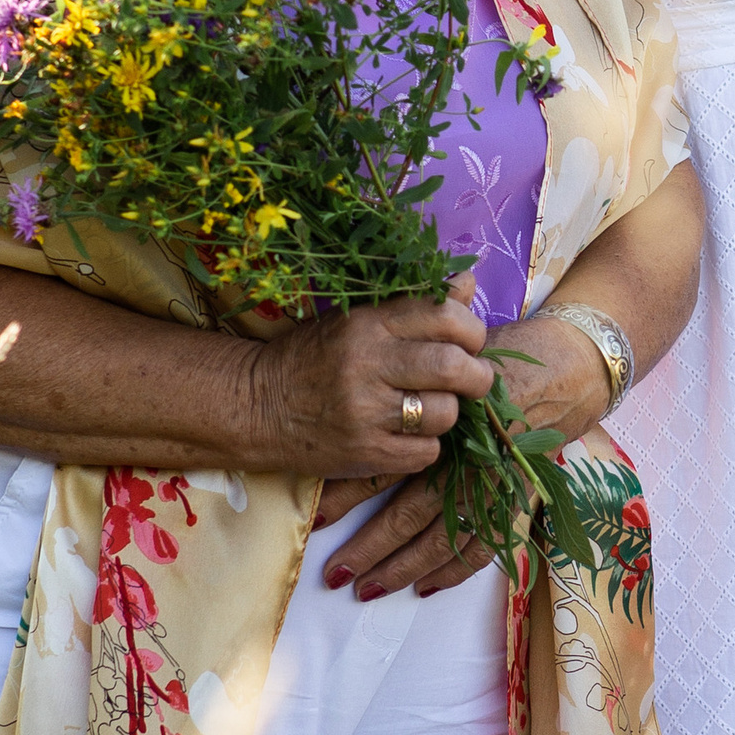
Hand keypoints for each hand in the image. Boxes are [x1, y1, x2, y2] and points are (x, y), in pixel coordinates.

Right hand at [251, 284, 493, 480]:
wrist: (257, 406)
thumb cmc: (314, 357)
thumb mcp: (356, 319)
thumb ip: (414, 305)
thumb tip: (468, 281)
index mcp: (367, 323)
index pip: (444, 316)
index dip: (472, 331)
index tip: (469, 343)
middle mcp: (367, 365)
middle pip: (453, 367)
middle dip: (477, 375)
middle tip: (473, 380)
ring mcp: (365, 413)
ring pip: (444, 413)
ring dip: (448, 412)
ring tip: (431, 408)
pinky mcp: (365, 453)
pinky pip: (427, 453)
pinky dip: (427, 445)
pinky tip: (408, 435)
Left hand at [314, 306, 617, 602]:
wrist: (566, 369)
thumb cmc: (499, 360)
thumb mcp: (447, 364)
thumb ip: (405, 390)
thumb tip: (348, 419)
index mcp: (444, 424)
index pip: (386, 466)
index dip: (348, 495)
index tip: (315, 521)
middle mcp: (470, 459)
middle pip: (410, 513)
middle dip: (369, 548)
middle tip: (334, 574)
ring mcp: (497, 485)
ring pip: (443, 539)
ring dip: (403, 568)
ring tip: (366, 590)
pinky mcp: (518, 500)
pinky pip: (485, 547)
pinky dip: (455, 571)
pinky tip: (425, 588)